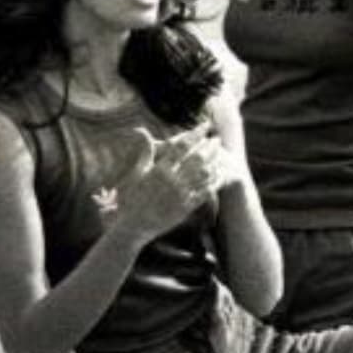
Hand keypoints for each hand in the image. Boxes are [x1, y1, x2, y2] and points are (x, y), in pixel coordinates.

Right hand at [116, 124, 220, 239]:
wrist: (134, 225)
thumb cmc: (132, 198)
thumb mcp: (136, 173)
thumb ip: (144, 152)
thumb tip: (141, 130)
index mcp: (159, 169)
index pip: (181, 146)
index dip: (195, 134)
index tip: (205, 126)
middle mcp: (172, 181)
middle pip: (197, 159)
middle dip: (209, 147)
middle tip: (217, 140)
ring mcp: (180, 195)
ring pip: (203, 175)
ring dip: (214, 163)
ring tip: (221, 155)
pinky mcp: (185, 208)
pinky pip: (203, 193)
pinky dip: (213, 183)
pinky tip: (219, 176)